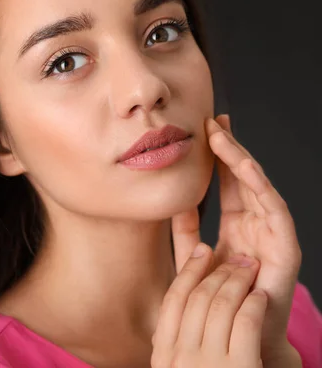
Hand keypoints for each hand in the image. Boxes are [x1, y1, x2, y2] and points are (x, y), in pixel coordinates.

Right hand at [152, 243, 266, 367]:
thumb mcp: (178, 365)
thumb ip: (175, 339)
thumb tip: (180, 300)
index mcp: (163, 353)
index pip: (173, 299)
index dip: (189, 269)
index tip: (203, 249)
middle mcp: (181, 357)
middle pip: (198, 298)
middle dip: (219, 271)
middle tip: (238, 259)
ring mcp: (209, 363)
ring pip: (222, 305)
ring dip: (239, 281)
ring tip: (251, 270)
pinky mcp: (239, 367)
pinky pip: (246, 322)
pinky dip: (254, 303)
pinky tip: (261, 296)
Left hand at [171, 114, 301, 366]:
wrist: (237, 338)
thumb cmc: (215, 299)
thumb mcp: (192, 257)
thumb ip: (184, 231)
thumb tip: (173, 200)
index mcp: (235, 225)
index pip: (226, 184)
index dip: (215, 158)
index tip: (202, 130)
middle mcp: (255, 225)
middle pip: (243, 180)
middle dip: (229, 149)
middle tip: (214, 120)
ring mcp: (271, 235)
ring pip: (258, 189)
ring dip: (241, 161)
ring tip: (223, 137)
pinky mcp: (286, 248)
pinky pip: (275, 212)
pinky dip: (262, 188)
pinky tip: (247, 168)